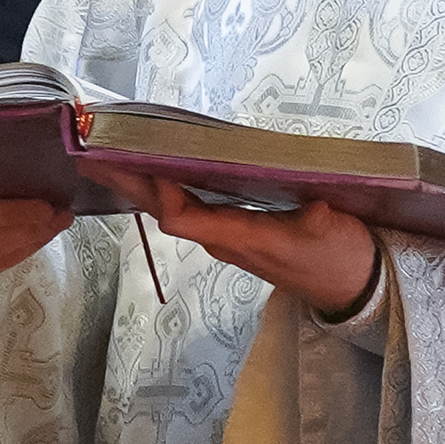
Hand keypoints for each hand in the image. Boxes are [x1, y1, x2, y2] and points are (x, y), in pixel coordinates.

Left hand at [114, 173, 380, 317]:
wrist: (354, 288)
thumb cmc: (343, 257)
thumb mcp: (330, 234)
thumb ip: (317, 221)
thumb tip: (311, 207)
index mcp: (241, 237)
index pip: (185, 218)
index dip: (160, 192)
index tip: (137, 162)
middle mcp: (223, 239)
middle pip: (164, 210)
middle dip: (128, 182)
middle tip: (90, 155)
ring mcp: (225, 237)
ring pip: (171, 209)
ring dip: (139, 183)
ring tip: (108, 156)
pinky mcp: (233, 232)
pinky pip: (187, 208)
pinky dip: (164, 187)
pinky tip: (150, 169)